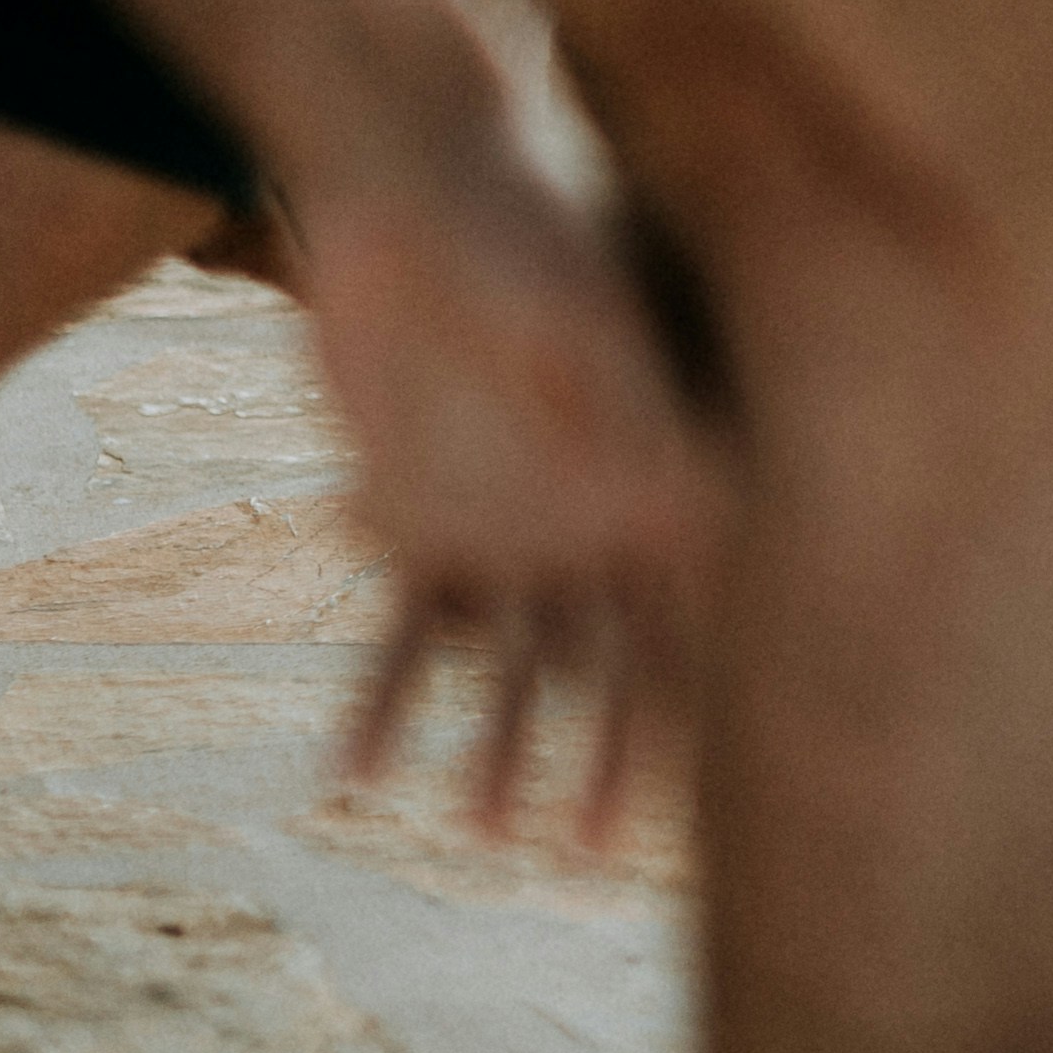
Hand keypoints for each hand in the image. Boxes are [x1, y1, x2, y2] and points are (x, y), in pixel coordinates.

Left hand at [291, 145, 727, 851]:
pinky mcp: (418, 518)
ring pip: (507, 666)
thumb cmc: (524, 248)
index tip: (685, 806)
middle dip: (603, 762)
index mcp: (657, 481)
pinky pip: (403, 630)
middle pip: (607, 667)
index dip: (689, 714)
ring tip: (473, 832)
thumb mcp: (588, 330)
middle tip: (584, 856)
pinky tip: (350, 775)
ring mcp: (507, 526)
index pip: (687, 620)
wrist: (410, 196)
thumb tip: (702, 495)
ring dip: (493, 747)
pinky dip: (381, 699)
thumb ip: (635, 412)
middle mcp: (590, 520)